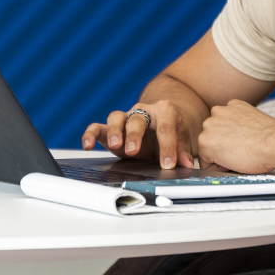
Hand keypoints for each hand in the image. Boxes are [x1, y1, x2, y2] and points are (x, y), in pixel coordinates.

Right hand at [80, 100, 197, 169]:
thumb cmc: (170, 131)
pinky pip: (97, 126)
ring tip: (116, 146)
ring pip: (116, 117)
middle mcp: (143, 110)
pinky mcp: (110, 127)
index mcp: (164, 110)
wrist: (159, 122)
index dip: (167, 148)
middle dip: (135, 136)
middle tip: (134, 151)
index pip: (166, 128)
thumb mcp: (181, 140)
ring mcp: (125, 117)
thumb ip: (183, 152)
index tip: (168, 164)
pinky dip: (90, 134)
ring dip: (115, 132)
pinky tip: (88, 145)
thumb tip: (186, 164)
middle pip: (137, 120)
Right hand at [196, 100, 274, 173]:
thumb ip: (217, 162)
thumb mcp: (230, 168)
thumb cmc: (257, 157)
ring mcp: (222, 111)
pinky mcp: (235, 104)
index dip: (217, 162)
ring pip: (219, 123)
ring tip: (243, 139)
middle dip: (220, 145)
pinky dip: (237, 118)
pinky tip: (247, 128)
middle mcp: (209, 123)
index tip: (227, 162)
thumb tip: (218, 160)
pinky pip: (231, 113)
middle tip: (237, 152)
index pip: (204, 156)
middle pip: (210, 138)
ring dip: (227, 129)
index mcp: (204, 141)